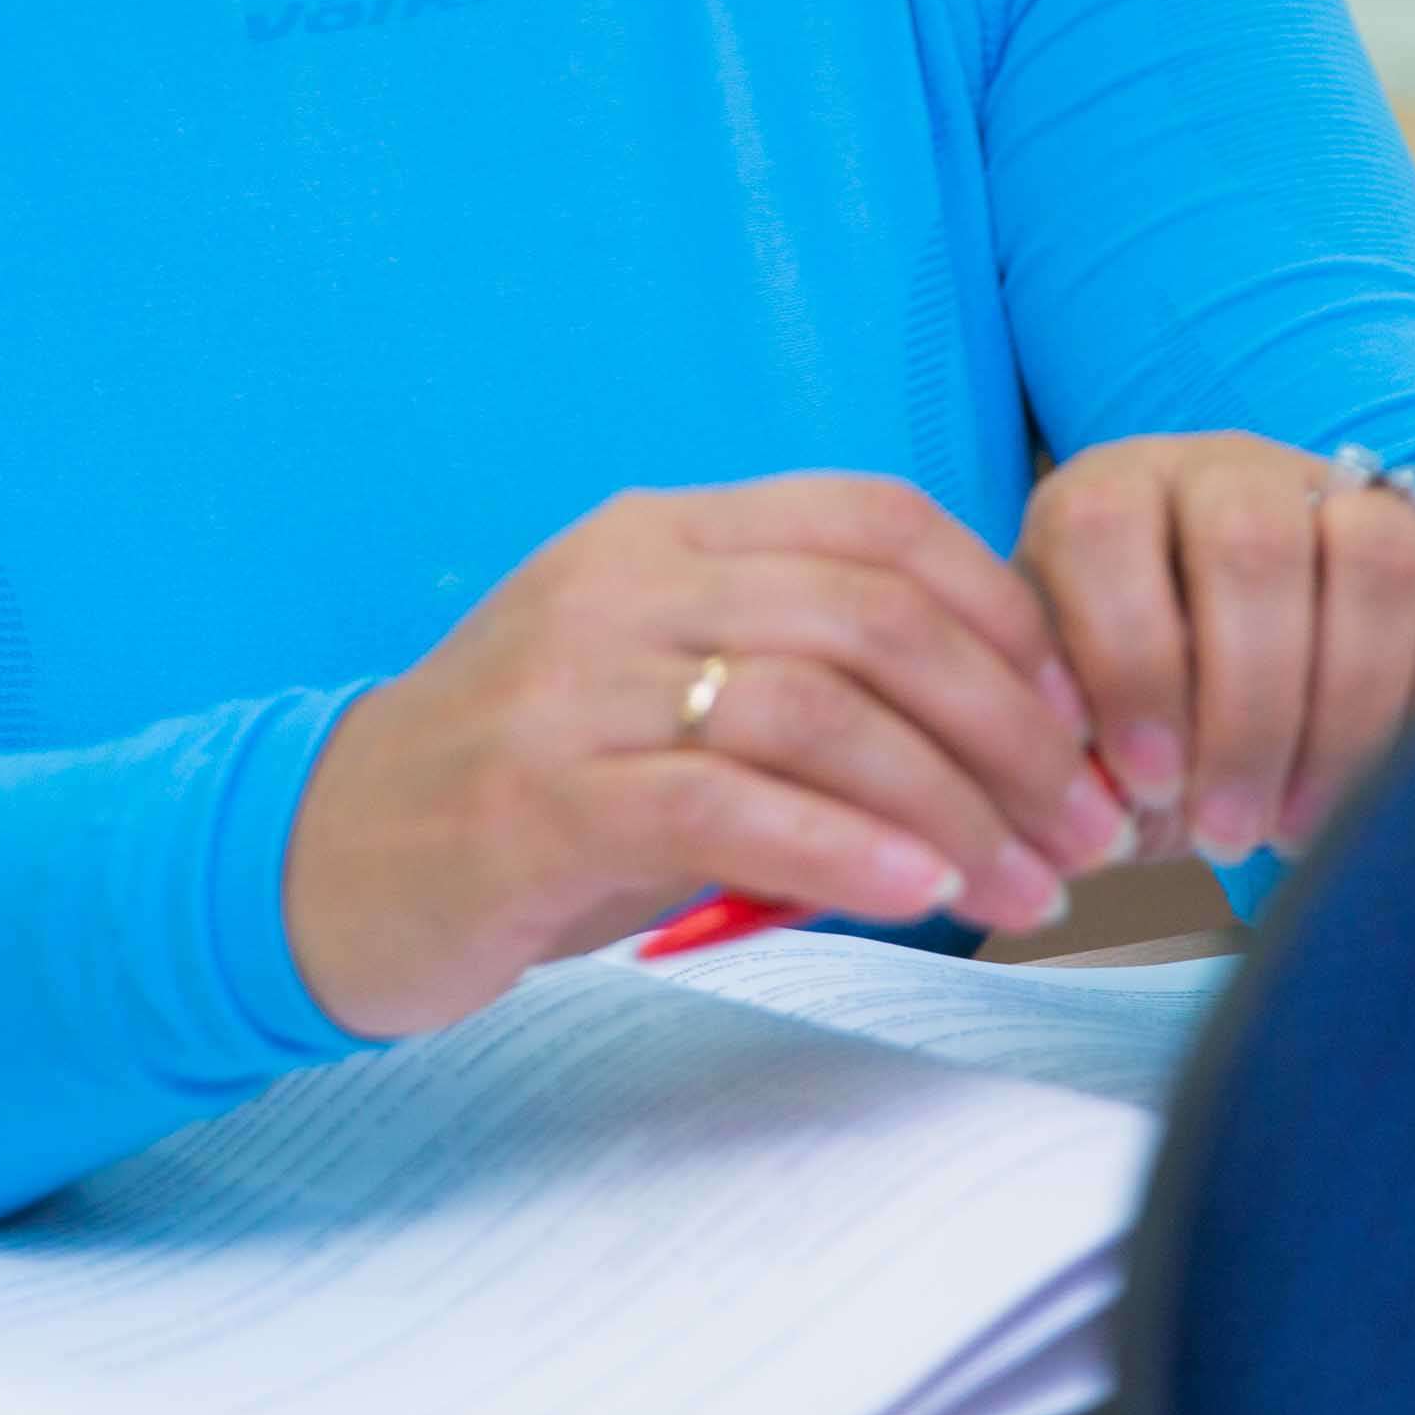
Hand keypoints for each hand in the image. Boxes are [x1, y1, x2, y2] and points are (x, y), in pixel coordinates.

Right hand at [281, 476, 1138, 1038]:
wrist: (324, 859)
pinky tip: (920, 893)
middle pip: (871, 614)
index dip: (1002, 612)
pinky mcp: (541, 794)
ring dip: (954, 804)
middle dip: (1011, 726)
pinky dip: (844, 845)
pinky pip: (728, 800)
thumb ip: (803, 688)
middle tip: (1090, 830)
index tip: (1080, 719)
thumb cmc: (535, 791)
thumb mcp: (667, 699)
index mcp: (666, 530)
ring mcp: (577, 680)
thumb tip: (1009, 743)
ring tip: (1031, 890)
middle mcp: (626, 578)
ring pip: (818, 705)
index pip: (875, 521)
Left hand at [1015, 433, 1414, 864]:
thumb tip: (1094, 791)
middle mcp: (1224, 472)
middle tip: (1228, 831)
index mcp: (1108, 495)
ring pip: (1373, 558)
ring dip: (1344, 716)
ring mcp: (1341, 496)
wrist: (1220, 725)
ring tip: (1299, 827)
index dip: (1128, 661)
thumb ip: (1065, 746)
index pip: (1105, 529)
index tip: (1147, 781)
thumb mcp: (1073, 736)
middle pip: (1251, 542)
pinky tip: (1379, 792)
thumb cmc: (1129, 734)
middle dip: (1248, 712)